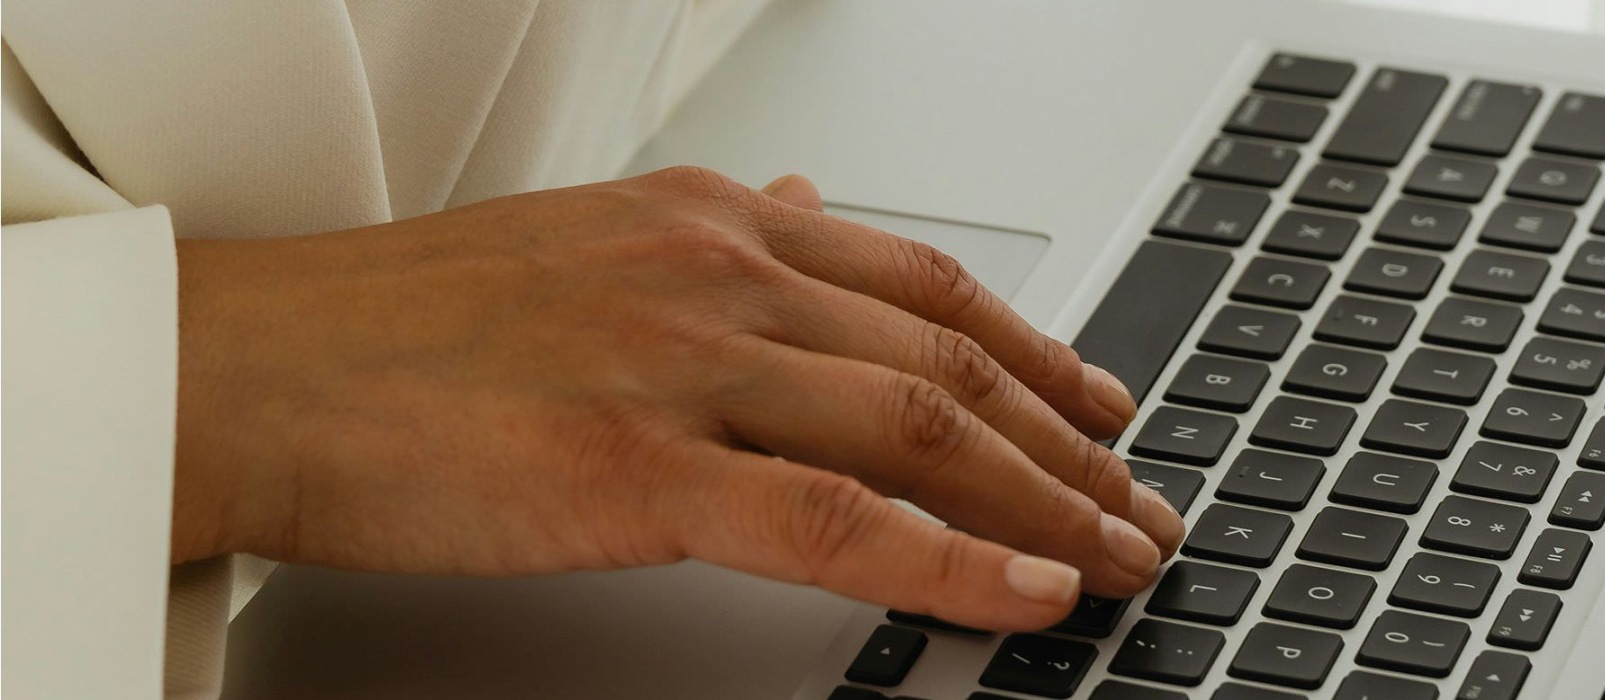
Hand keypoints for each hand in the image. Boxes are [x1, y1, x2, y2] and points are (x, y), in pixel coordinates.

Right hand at [171, 167, 1184, 630]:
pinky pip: (833, 526)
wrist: (258, 362)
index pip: (926, 283)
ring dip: (1046, 505)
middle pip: (951, 362)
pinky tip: (1026, 595)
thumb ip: (717, 236)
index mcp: (714, 222)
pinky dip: (949, 563)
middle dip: (1069, 443)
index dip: (1037, 349)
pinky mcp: (637, 467)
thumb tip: (810, 208)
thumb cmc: (406, 323)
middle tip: (1142, 501)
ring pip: (920, 435)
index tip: (1101, 404)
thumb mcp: (589, 244)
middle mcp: (720, 276)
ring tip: (1120, 559)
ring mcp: (685, 366)